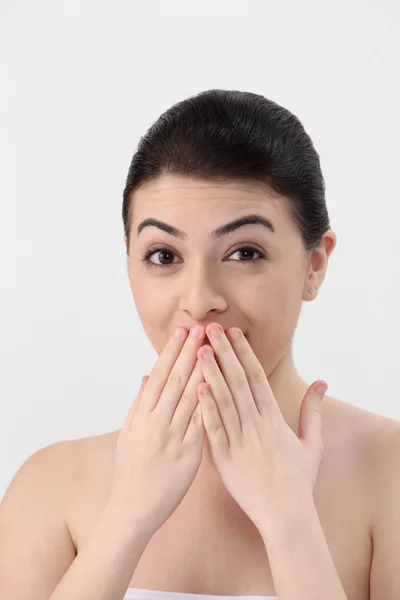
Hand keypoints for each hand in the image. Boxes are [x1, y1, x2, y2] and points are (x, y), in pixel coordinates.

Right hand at [109, 326, 206, 537]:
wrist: (133, 508)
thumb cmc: (131, 470)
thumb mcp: (129, 433)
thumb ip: (139, 404)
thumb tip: (147, 376)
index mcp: (141, 415)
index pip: (159, 377)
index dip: (171, 353)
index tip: (181, 333)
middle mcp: (156, 422)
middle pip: (176, 380)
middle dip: (190, 353)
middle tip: (201, 329)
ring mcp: (172, 437)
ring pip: (190, 396)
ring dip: (202, 370)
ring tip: (213, 348)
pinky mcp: (187, 453)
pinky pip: (201, 423)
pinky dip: (209, 403)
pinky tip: (219, 386)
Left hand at [196, 323, 326, 533]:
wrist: (286, 514)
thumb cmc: (298, 479)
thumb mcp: (312, 442)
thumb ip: (313, 410)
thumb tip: (321, 383)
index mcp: (273, 417)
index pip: (256, 376)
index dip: (243, 352)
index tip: (233, 332)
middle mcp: (255, 423)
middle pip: (236, 380)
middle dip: (223, 352)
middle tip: (210, 328)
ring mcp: (239, 439)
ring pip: (223, 399)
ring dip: (210, 372)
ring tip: (199, 350)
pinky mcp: (225, 458)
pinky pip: (214, 428)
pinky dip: (206, 408)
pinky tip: (197, 388)